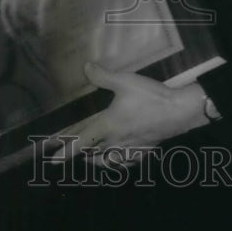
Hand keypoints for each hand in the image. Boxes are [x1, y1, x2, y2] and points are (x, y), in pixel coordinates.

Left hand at [52, 63, 208, 162]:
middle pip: (92, 156)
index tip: (52, 160)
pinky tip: (119, 159)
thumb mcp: (125, 81)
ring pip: (108, 162)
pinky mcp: (144, 152)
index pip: (81, 141)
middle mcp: (116, 142)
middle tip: (69, 156)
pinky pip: (126, 163)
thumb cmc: (150, 97)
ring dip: (96, 162)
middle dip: (79, 157)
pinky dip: (118, 163)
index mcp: (108, 126)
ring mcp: (131, 149)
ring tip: (91, 159)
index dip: (65, 151)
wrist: (179, 112)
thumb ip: (104, 76)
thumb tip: (85, 68)